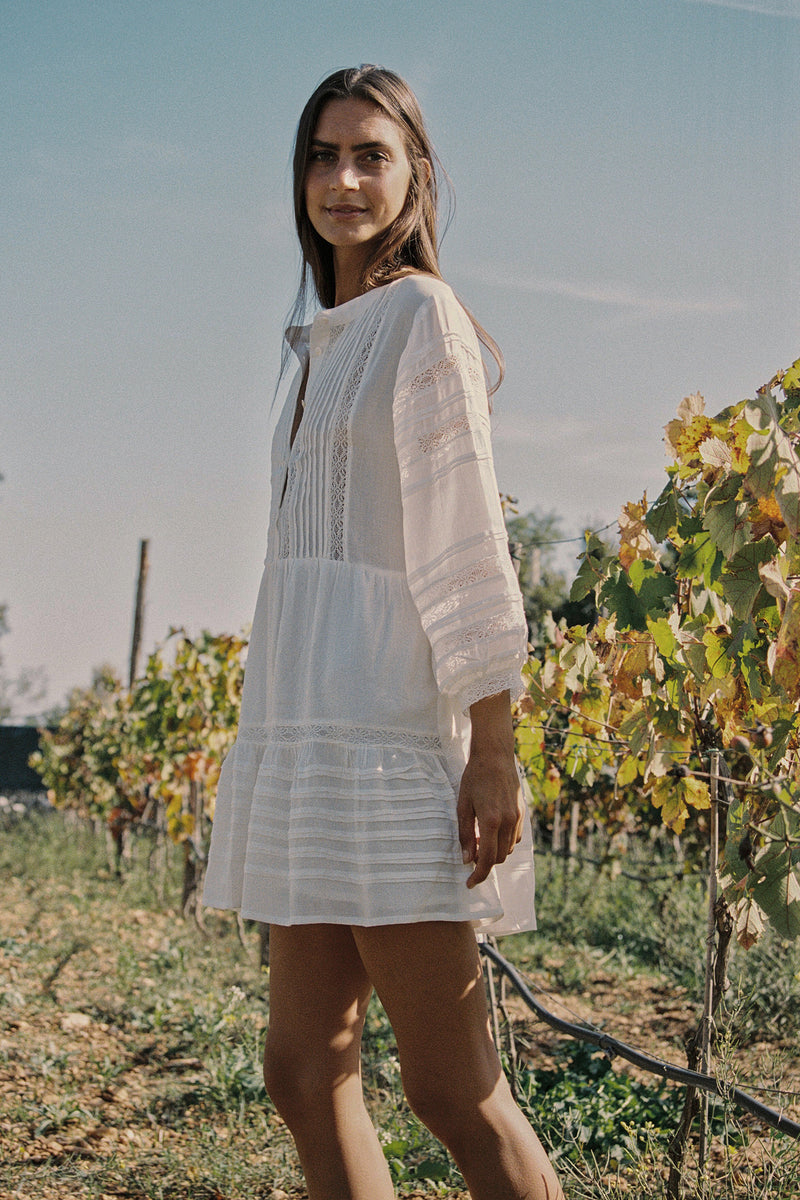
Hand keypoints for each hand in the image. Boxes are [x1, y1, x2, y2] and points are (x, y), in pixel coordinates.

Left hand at [457, 691, 523, 889]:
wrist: (495, 756)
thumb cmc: (474, 778)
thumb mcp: (462, 805)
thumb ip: (464, 834)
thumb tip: (466, 859)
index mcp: (491, 822)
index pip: (487, 859)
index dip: (478, 875)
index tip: (469, 884)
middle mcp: (508, 823)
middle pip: (499, 858)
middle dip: (485, 864)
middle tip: (469, 857)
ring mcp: (518, 818)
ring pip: (508, 849)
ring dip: (494, 853)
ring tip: (478, 841)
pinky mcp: (522, 813)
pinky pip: (515, 838)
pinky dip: (504, 842)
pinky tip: (492, 832)